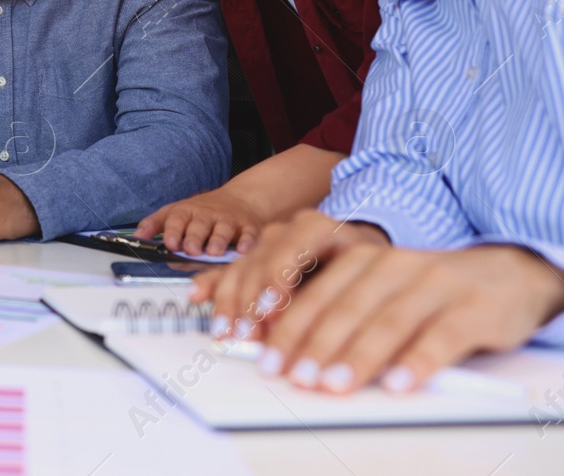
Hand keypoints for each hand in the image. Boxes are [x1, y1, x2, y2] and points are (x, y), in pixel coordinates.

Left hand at [135, 185, 268, 256]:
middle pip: (199, 225)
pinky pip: (248, 234)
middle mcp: (207, 215)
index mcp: (186, 212)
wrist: (240, 199)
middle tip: (190, 249)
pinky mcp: (248, 226)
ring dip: (218, 240)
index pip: (176, 219)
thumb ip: (156, 226)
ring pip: (223, 229)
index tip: (169, 243)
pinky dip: (247, 242)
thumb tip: (138, 239)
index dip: (172, 231)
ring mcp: (228, 220)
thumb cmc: (202, 213)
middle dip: (194, 237)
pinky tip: (244, 250)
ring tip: (213, 251)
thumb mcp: (176, 213)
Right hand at [190, 208, 388, 339]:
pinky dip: (213, 287)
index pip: (294, 245)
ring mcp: (268, 242)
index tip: (272, 311)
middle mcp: (289, 229)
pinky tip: (197, 296)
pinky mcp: (254, 258)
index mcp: (320, 227)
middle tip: (249, 333)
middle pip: (261, 259)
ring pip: (242, 267)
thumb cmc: (366, 275)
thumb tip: (302, 337)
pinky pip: (229, 270)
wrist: (358, 257)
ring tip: (228, 332)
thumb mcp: (361, 284)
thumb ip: (328, 305)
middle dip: (252, 301)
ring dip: (231, 303)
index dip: (279, 279)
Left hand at [216, 240, 563, 393]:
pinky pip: (442, 336)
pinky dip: (417, 361)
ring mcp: (437, 283)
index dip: (290, 326)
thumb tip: (293, 353)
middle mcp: (396, 265)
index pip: (318, 293)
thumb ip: (343, 310)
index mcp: (364, 258)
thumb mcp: (382, 289)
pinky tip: (399, 384)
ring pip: (390, 321)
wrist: (509, 274)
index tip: (268, 357)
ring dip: (359, 356)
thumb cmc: (431, 290)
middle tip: (296, 377)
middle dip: (317, 344)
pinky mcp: (474, 308)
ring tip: (334, 385)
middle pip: (348, 307)